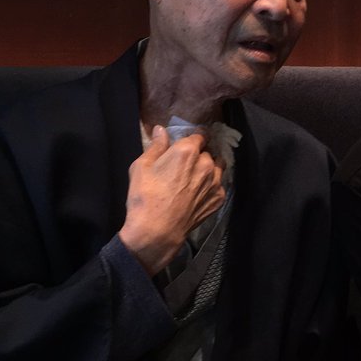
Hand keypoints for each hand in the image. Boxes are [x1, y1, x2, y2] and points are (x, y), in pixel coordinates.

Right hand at [119, 126, 225, 274]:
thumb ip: (155, 146)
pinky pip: (219, 185)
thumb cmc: (145, 196)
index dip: (193, 139)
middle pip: (207, 153)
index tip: (187, 144)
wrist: (158, 231)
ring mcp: (215, 182)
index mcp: (187, 151)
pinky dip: (212, 185)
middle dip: (199, 155)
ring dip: (209, 168)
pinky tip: (199, 193)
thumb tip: (161, 130)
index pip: (199, 135)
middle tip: (185, 166)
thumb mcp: (141, 166)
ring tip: (195, 178)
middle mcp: (206, 163)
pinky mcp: (219, 198)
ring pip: (217, 167)